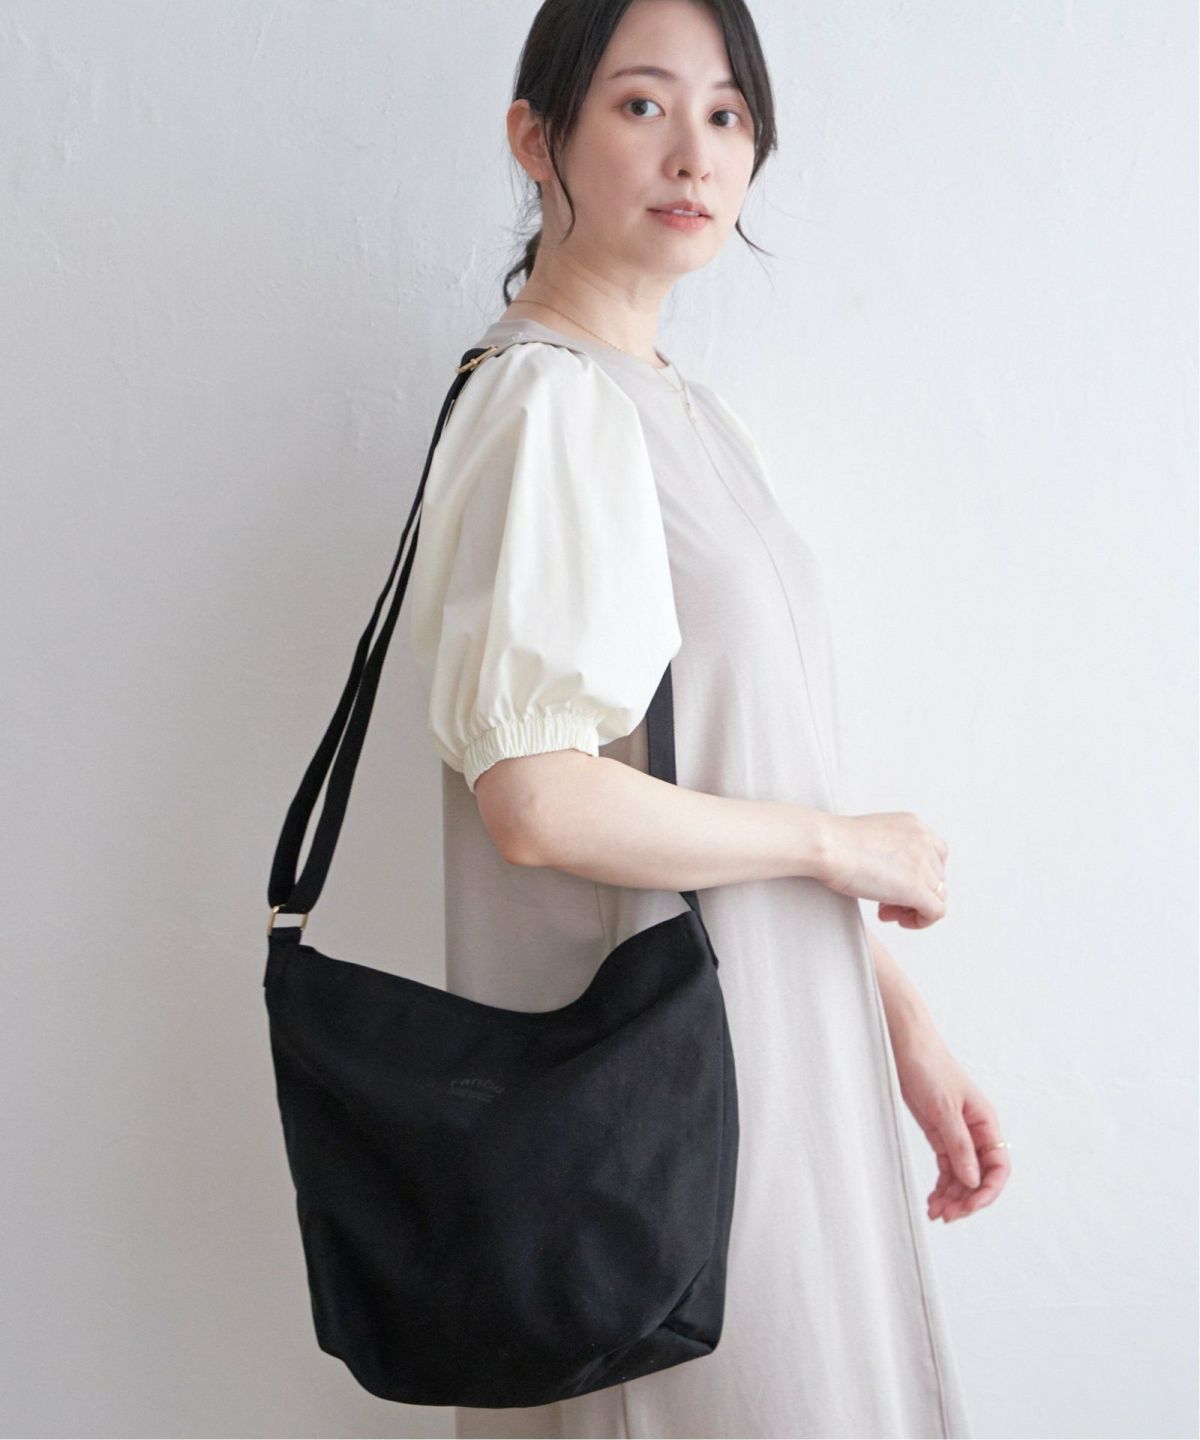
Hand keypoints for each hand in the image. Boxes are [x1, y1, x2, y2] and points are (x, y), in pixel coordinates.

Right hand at [820, 812, 948, 927]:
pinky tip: (899, 921)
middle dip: (913, 893)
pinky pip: (935, 912)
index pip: (936, 854)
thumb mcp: (873, 835)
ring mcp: (923, 865)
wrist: (826, 845)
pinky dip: (921, 921)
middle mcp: (924, 841)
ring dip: (912, 907)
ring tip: (884, 911)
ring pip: (937, 896)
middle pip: (935, 877)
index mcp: (913, 825)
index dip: (919, 874)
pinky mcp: (916, 889)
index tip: (896, 883)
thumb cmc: (835, 841)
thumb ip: (890, 848)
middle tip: (885, 903)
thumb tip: (893, 873)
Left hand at [890, 1026, 1011, 1222]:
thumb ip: (960, 1145)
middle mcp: (976, 1133)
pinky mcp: (940, 1135)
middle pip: (980, 1176)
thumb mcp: (944, 1108)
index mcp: (986, 1123)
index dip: (988, 1191)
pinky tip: (933, 1200)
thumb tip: (973, 1181)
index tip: (969, 1207)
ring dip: (952, 1197)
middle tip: (946, 1216)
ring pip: (962, 1176)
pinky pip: (947, 1168)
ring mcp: (958, 1135)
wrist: (906, 1046)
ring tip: (935, 1213)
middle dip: (966, 1199)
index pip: (998, 1167)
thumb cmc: (929, 1068)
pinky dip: (942, 1186)